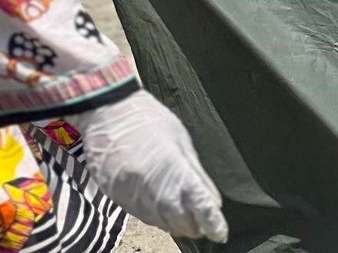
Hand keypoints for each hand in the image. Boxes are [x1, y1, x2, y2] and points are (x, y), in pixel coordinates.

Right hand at [77, 91, 227, 241]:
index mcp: (172, 166)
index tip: (220, 231)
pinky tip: (167, 214)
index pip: (197, 202)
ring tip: (191, 223)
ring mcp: (133, 196)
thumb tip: (212, 198)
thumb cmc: (148, 119)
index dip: (211, 221)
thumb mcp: (180, 139)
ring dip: (178, 225)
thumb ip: (196, 172)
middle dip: (196, 226)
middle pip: (179, 220)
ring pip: (161, 222)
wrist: (108, 113)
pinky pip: (144, 217)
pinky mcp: (118, 199)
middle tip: (208, 226)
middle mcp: (152, 186)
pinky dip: (159, 219)